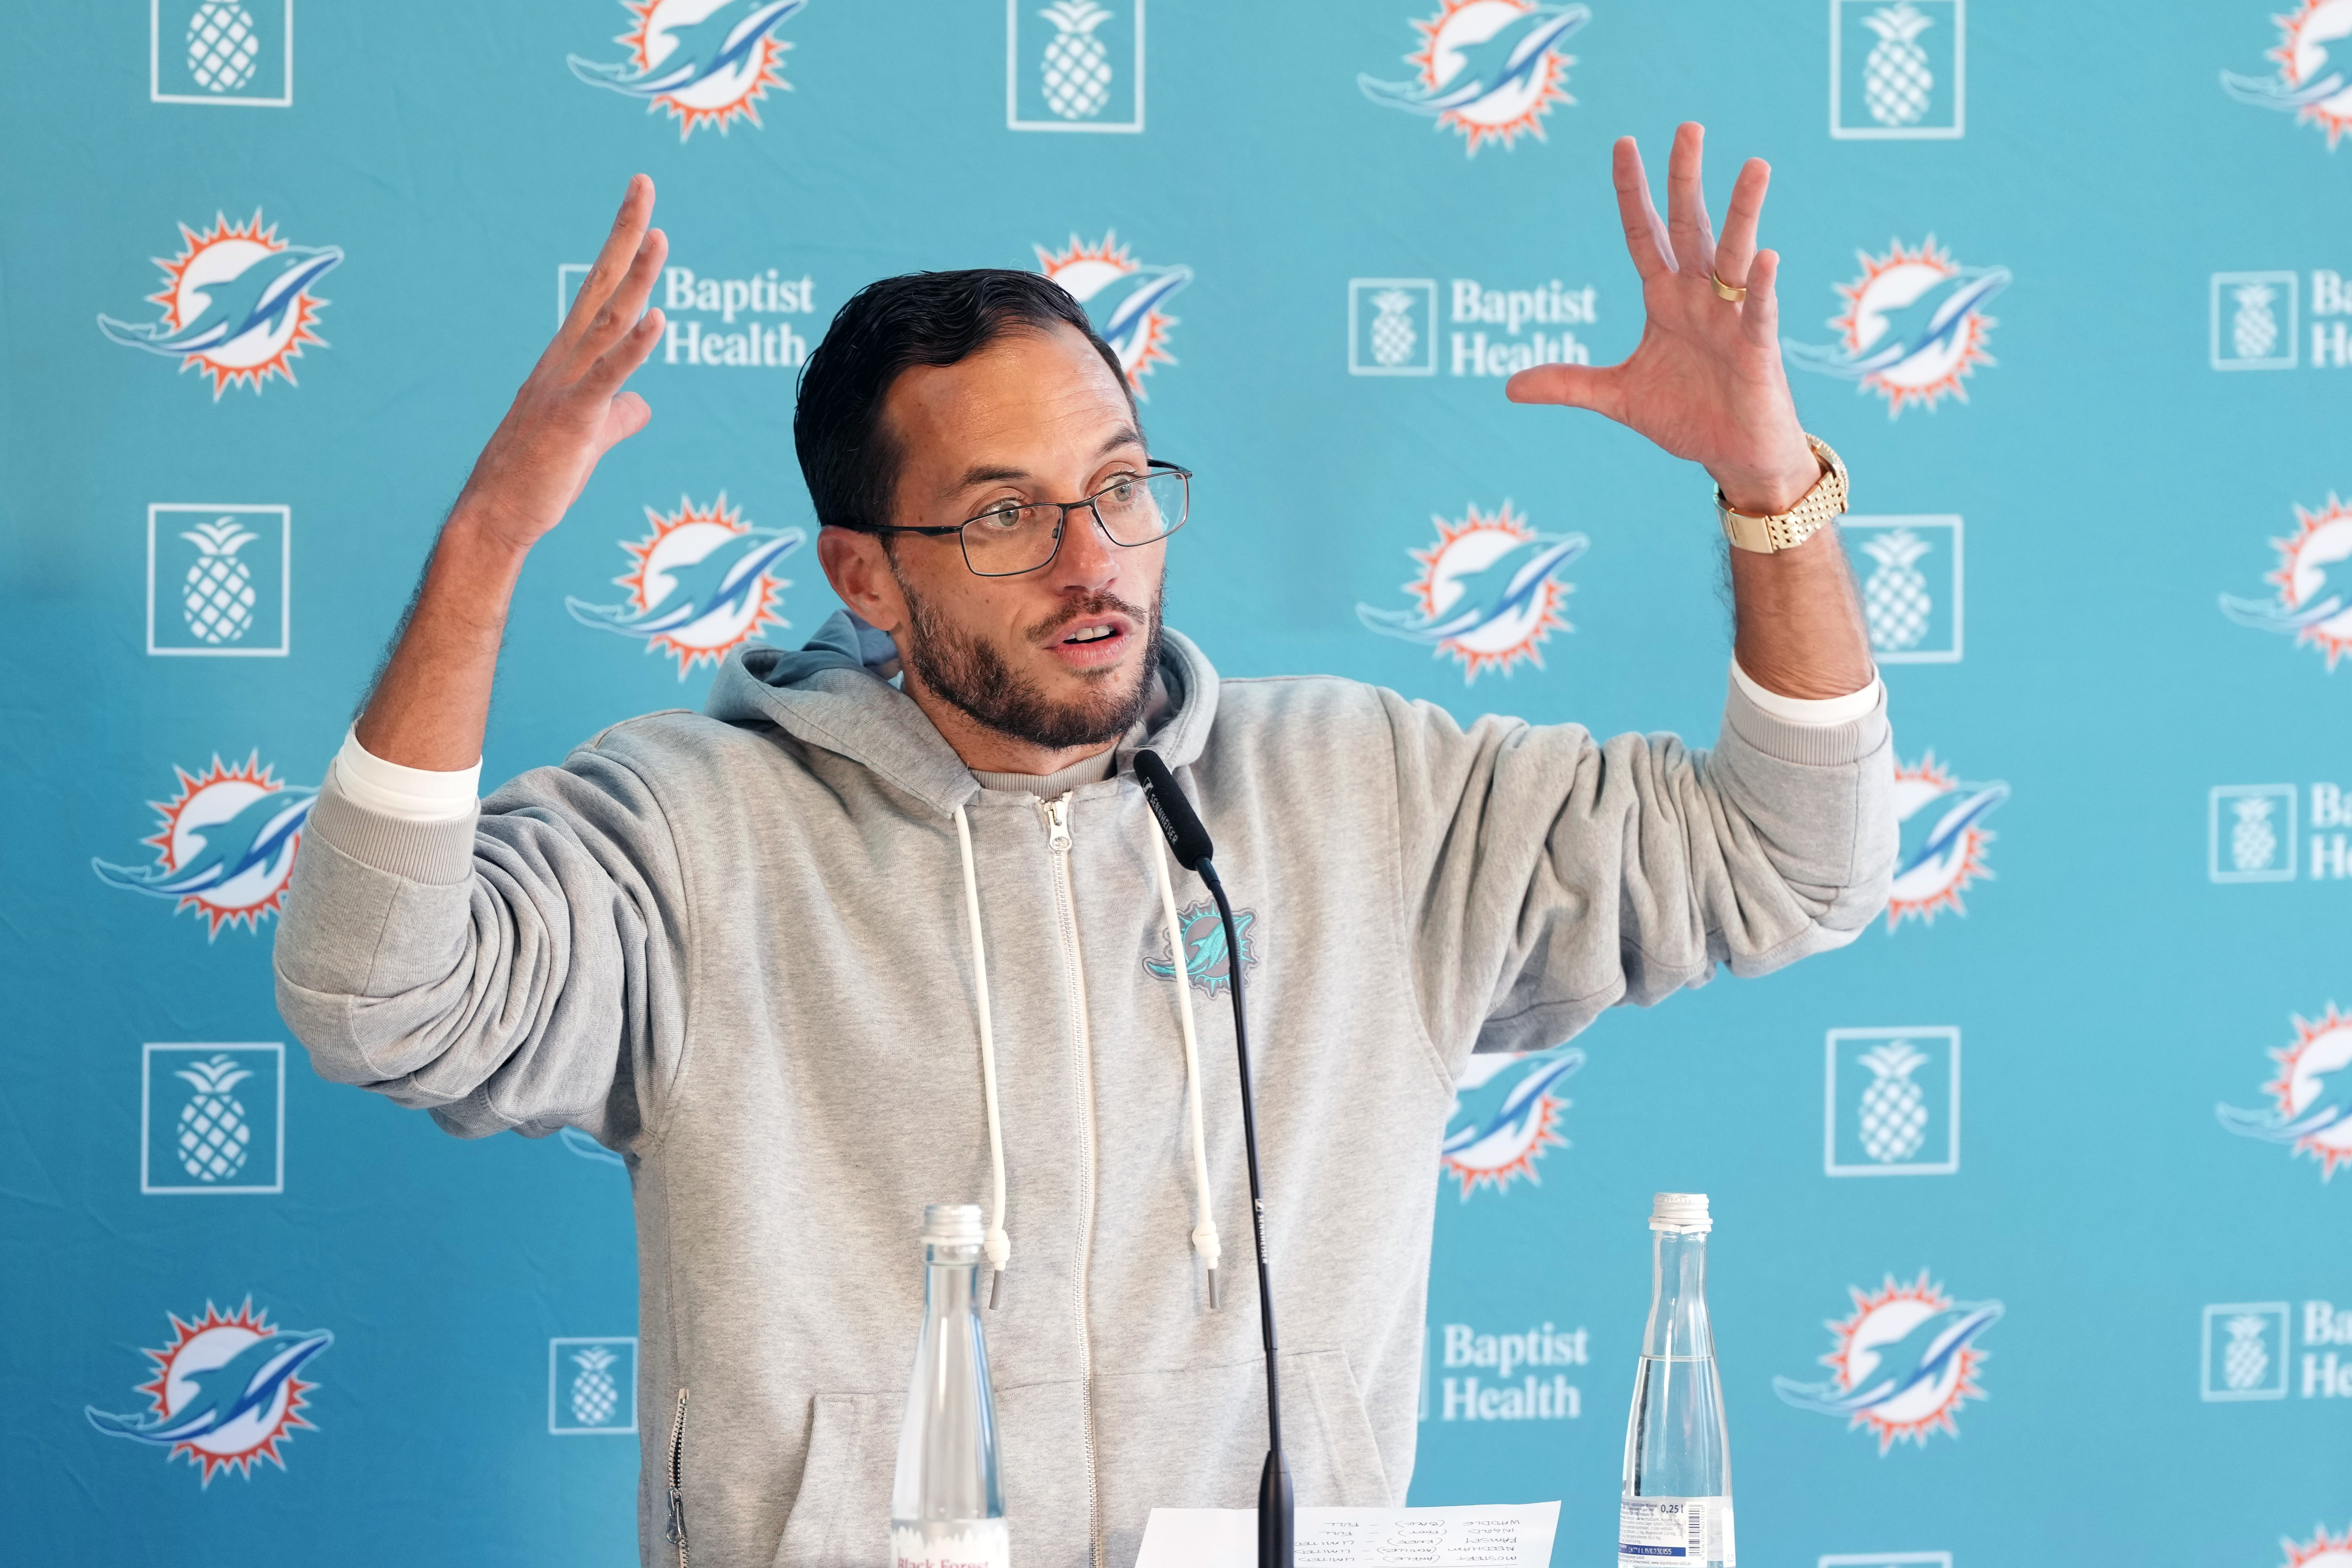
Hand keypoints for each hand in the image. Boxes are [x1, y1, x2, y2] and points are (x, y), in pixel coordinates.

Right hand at [453, 175, 667, 551]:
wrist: (498, 515)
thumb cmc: (539, 476)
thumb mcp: (589, 438)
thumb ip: (618, 415)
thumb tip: (641, 403)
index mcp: (570, 360)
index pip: (602, 292)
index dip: (623, 249)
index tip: (643, 209)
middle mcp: (565, 359)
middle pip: (603, 285)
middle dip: (626, 234)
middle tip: (644, 183)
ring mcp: (567, 385)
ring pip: (609, 321)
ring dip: (636, 278)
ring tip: (660, 236)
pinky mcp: (574, 418)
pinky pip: (609, 376)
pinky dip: (635, 347)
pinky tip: (658, 318)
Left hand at [1507, 124, 1820, 515]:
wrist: (1732, 455)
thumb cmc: (1684, 416)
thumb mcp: (1616, 397)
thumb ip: (1568, 384)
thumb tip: (1509, 386)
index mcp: (1664, 299)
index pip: (1642, 235)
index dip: (1632, 194)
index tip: (1623, 144)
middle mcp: (1698, 296)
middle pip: (1689, 227)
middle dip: (1686, 180)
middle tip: (1687, 128)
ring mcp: (1730, 318)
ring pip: (1734, 254)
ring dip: (1743, 213)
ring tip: (1755, 166)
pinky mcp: (1757, 349)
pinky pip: (1759, 312)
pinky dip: (1763, 287)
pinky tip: (1768, 257)